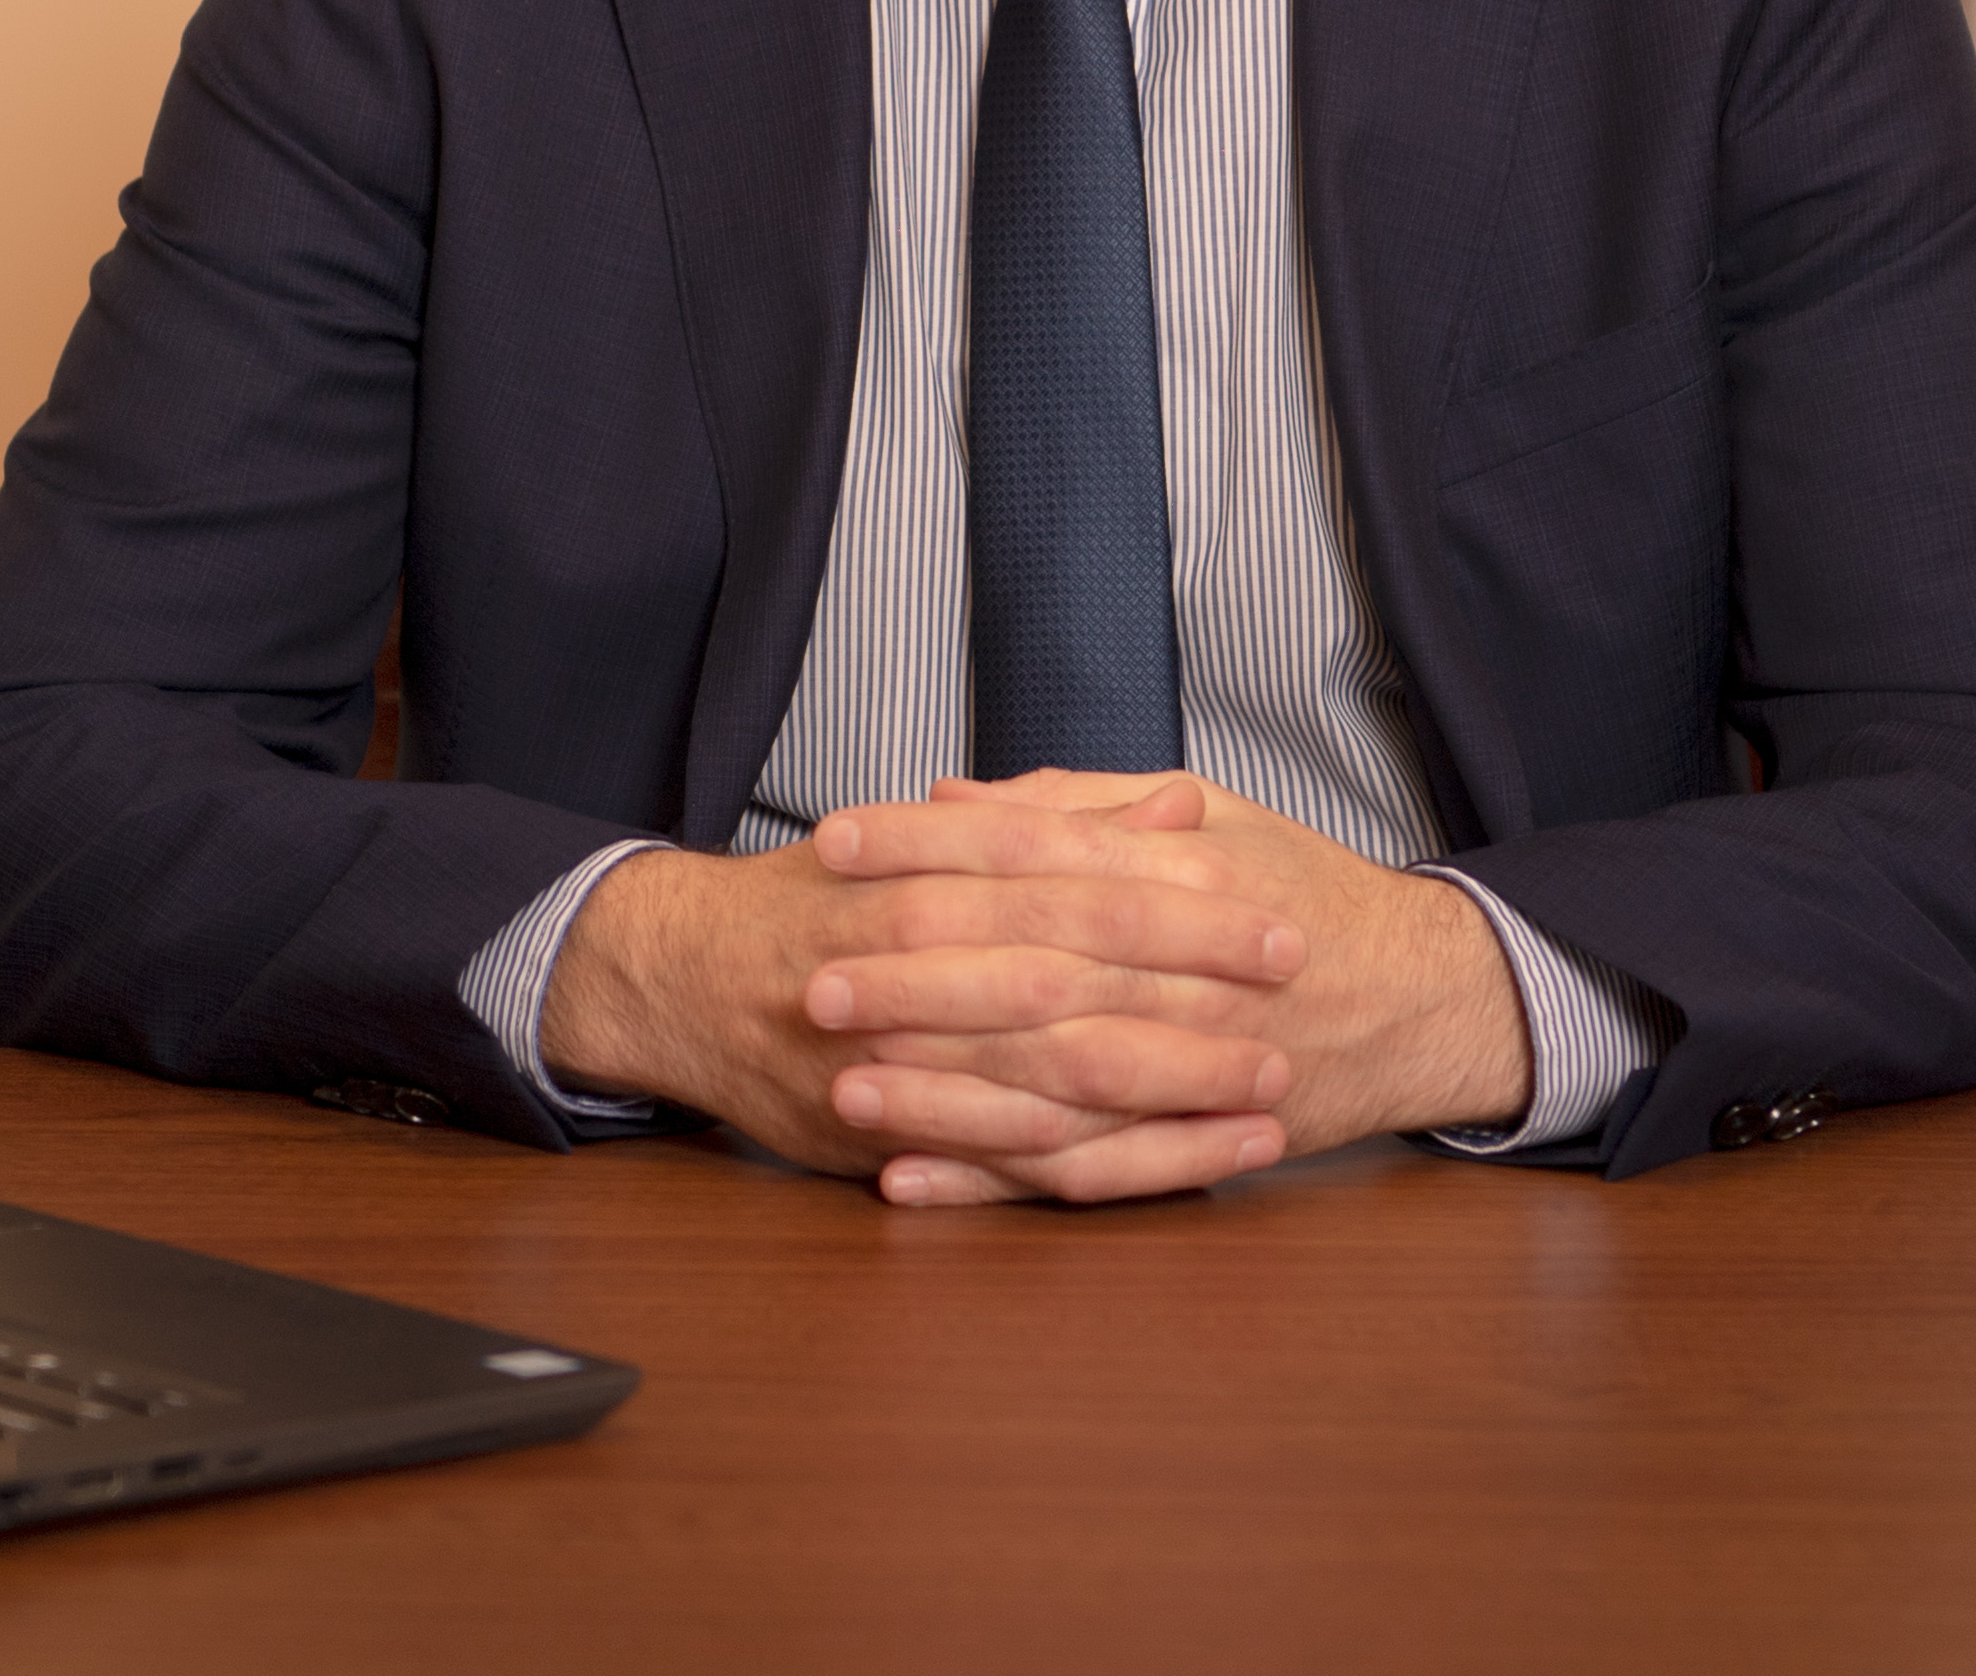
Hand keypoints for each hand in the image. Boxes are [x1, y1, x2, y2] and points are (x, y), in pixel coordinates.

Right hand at [537, 800, 1307, 1202]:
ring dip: (1168, 1094)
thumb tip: (1174, 808)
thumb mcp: (934, 834)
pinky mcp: (889, 1135)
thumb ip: (1057, 821)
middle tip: (1293, 1008)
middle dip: (1195, 1001)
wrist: (682, 978)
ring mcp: (899, 1058)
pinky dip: (1096, 1166)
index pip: (1081, 886)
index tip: (1276, 918)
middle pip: (1078, 984)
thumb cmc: (824, 898)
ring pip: (1051, 1081)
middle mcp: (914, 964)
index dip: (1185, 907)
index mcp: (933, 877)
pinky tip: (1176, 1167)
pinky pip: (1006, 1161)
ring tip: (1265, 1098)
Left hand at [813, 771, 1534, 1204]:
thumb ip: (1081, 806)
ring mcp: (1194, 1068)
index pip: (1034, 849)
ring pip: (1052, 1087)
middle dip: (916, 979)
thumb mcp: (1214, 816)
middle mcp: (1186, 971)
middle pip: (1034, 972)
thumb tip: (956, 796)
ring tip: (842, 1088)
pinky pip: (1086, 1174)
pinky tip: (911, 1181)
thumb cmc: (1305, 896)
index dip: (928, 845)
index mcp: (1182, 873)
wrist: (1426, 998)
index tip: (835, 840)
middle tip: (815, 978)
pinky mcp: (1196, 1143)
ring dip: (942, 1095)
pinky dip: (994, 1184)